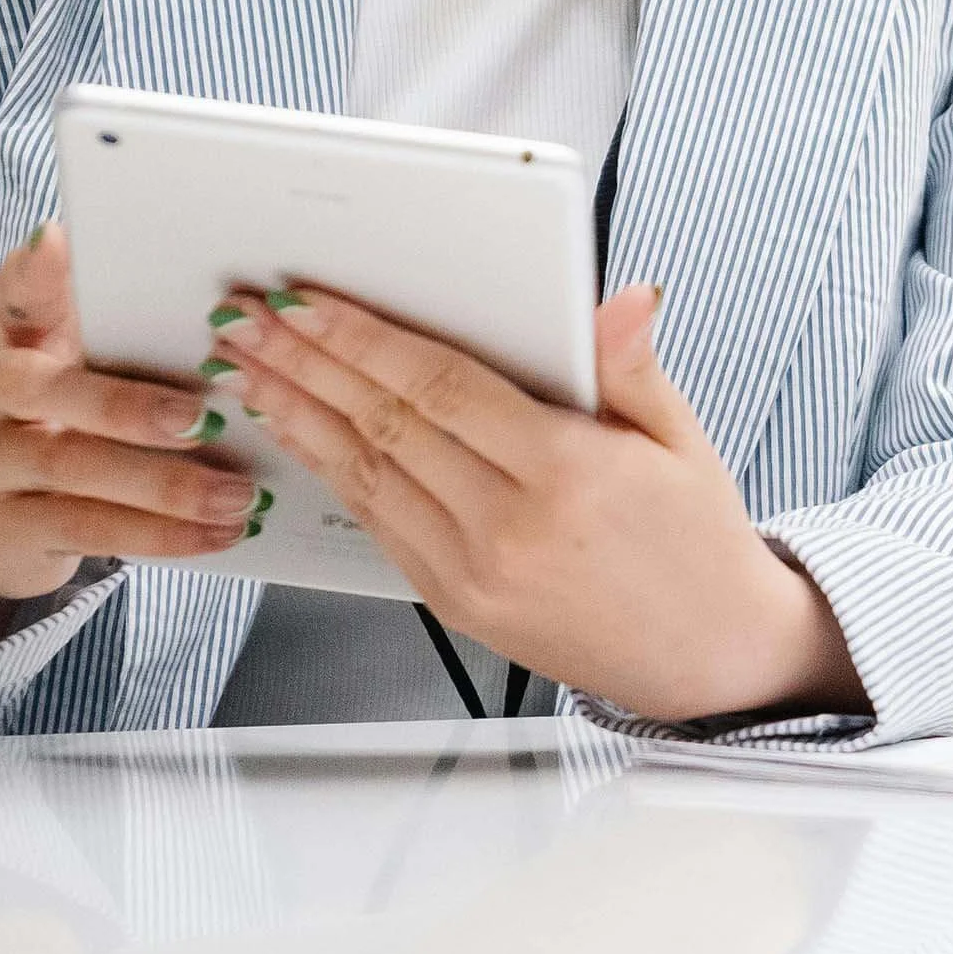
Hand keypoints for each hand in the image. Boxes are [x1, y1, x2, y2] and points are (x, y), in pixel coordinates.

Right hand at [0, 224, 264, 638]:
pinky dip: (161, 536)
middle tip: (203, 418)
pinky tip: (217, 534)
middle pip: (49, 392)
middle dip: (129, 408)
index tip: (57, 239)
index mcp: (9, 337)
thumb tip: (211, 302)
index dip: (35, 269)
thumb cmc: (59, 414)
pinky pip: (90, 531)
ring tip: (238, 496)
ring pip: (77, 471)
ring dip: (167, 487)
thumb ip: (112, 329)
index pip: (17, 293)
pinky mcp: (8, 528)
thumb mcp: (68, 362)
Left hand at [213, 284, 867, 723]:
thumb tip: (625, 297)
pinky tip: (294, 427)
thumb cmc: (695, 538)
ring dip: (295, 411)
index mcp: (567, 475)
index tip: (307, 298)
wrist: (709, 657)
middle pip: (384, 426)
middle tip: (245, 316)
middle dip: (305, 363)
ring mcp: (474, 575)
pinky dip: (326, 468)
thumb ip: (632, 365)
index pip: (441, 388)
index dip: (365, 338)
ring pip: (364, 475)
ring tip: (243, 363)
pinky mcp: (456, 603)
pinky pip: (376, 522)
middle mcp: (510, 530)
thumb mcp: (681, 438)